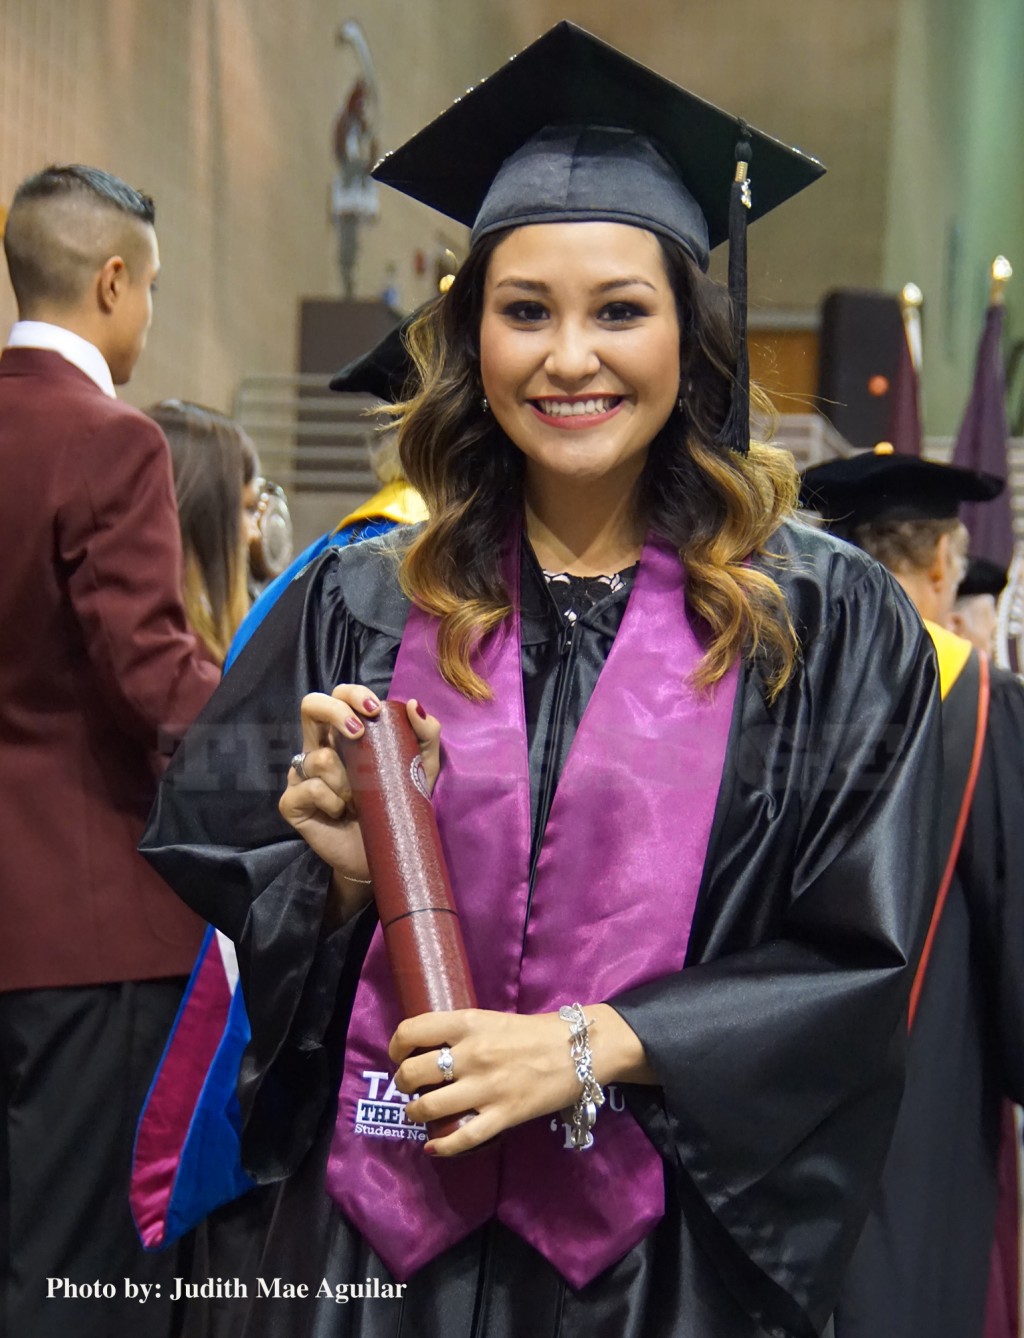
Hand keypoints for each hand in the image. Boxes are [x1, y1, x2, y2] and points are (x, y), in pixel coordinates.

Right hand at [279, 687, 440, 918]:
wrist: (385, 853)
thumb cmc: (398, 805)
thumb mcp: (421, 768)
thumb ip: (425, 735)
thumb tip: (413, 704)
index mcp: (346, 733)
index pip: (339, 696)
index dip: (352, 694)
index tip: (374, 710)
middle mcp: (320, 747)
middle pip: (311, 705)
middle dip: (336, 712)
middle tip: (359, 734)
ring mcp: (303, 774)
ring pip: (317, 757)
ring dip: (345, 779)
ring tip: (359, 800)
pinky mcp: (293, 803)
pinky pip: (307, 789)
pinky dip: (330, 800)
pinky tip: (341, 813)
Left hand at [389, 1008, 583, 1155]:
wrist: (581, 1048)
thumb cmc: (535, 1032)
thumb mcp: (492, 1019)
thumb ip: (462, 1033)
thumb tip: (431, 1049)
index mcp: (468, 1024)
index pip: (412, 1031)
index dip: (396, 1047)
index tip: (400, 1055)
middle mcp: (471, 1054)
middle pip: (413, 1074)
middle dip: (404, 1085)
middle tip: (411, 1088)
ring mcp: (486, 1087)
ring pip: (428, 1108)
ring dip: (416, 1114)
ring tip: (420, 1113)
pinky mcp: (503, 1115)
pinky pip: (461, 1138)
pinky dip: (441, 1147)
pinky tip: (434, 1147)